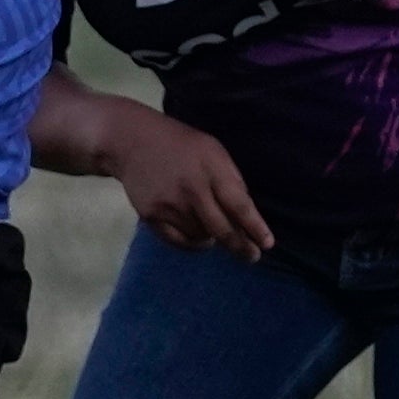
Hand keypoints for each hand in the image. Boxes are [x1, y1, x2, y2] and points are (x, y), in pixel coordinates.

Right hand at [104, 105, 271, 260]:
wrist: (131, 141)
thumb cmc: (181, 145)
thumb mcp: (213, 151)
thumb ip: (230, 180)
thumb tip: (247, 216)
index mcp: (212, 170)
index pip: (239, 206)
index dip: (255, 228)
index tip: (267, 244)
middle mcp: (192, 190)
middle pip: (222, 230)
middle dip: (241, 248)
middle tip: (252, 257)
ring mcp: (170, 205)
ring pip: (201, 237)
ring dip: (213, 239)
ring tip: (215, 231)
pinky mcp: (151, 216)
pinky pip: (179, 242)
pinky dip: (193, 244)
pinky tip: (199, 237)